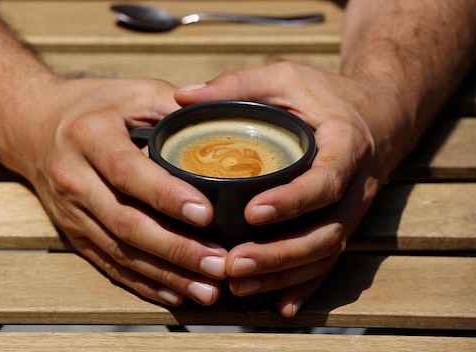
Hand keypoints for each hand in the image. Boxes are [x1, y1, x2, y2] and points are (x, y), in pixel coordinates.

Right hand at [18, 77, 227, 306]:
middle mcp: (74, 178)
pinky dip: (143, 283)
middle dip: (175, 248)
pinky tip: (176, 294)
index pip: (127, 172)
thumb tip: (231, 121)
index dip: (165, 195)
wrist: (35, 126)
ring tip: (208, 289)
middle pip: (125, 222)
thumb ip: (177, 105)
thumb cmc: (97, 106)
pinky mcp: (74, 234)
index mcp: (89, 136)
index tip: (206, 214)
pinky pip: (109, 264)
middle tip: (219, 264)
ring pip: (120, 251)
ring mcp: (71, 212)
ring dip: (166, 274)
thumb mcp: (134, 92)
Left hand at [175, 62, 391, 316]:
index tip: (251, 214)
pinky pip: (328, 262)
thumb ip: (238, 85)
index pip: (324, 182)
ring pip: (324, 254)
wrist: (375, 116)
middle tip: (232, 263)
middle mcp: (355, 187)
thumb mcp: (284, 78)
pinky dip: (304, 286)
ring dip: (283, 275)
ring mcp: (352, 212)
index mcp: (345, 146)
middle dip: (279, 254)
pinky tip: (279, 305)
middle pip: (325, 232)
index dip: (291, 202)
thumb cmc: (324, 95)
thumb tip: (182, 98)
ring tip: (237, 284)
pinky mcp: (343, 225)